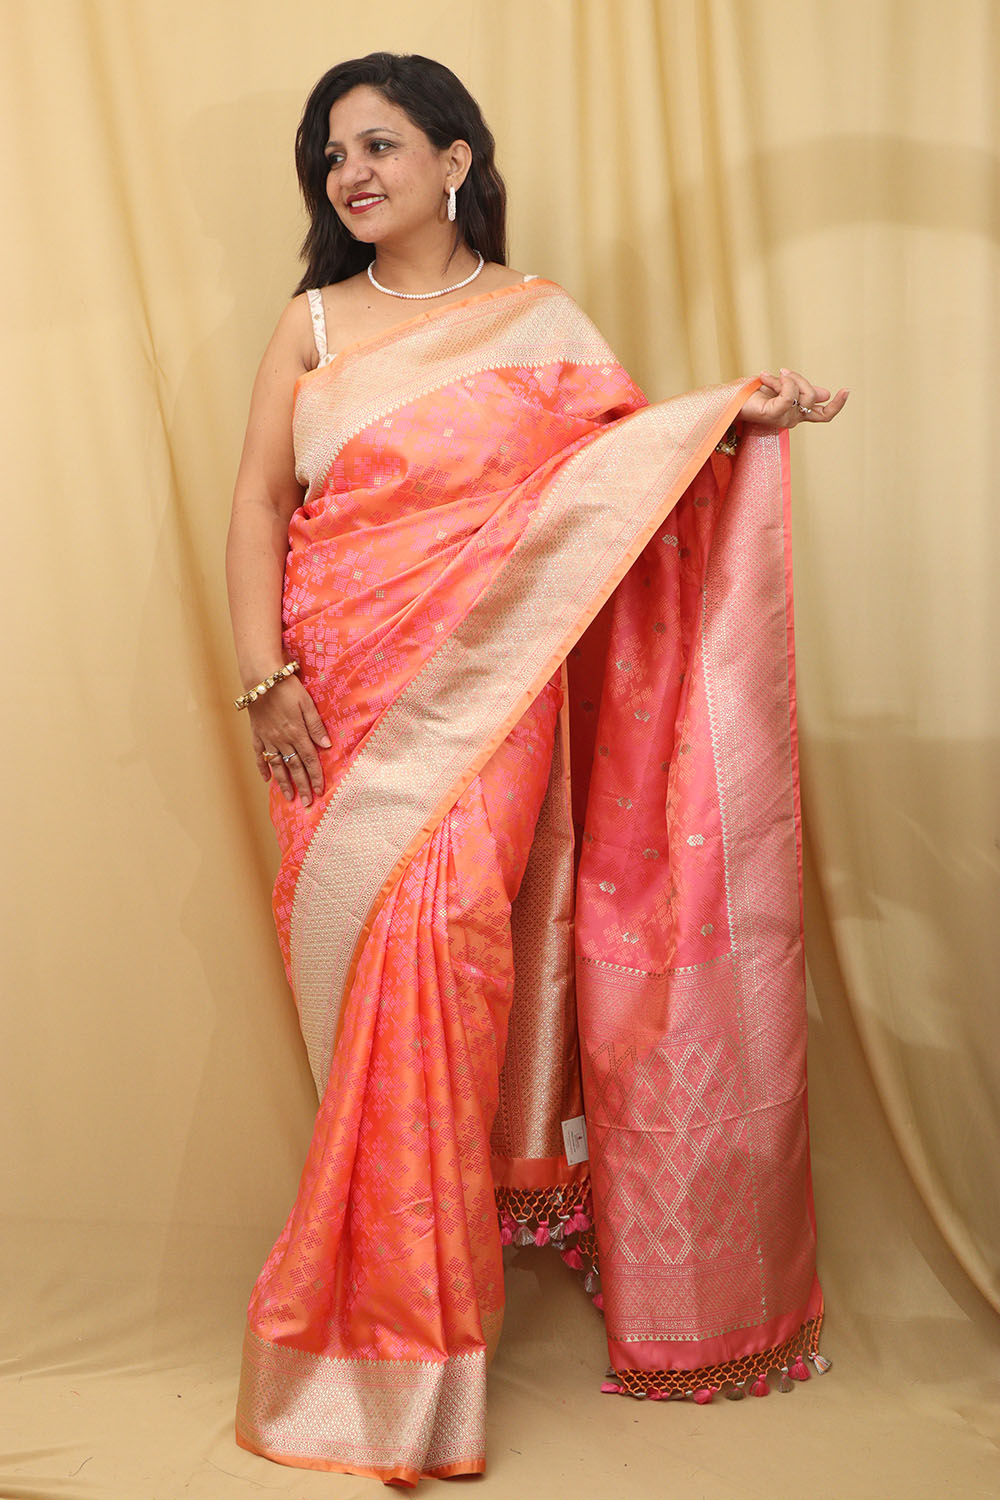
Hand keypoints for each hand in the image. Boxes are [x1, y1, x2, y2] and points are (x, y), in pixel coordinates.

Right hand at [248, 676, 329, 806]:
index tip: (321, 791)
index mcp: (297, 733)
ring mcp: (268, 738)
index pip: (309, 760)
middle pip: (294, 767)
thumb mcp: (307, 703)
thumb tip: (326, 746)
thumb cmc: (287, 688)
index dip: (315, 776)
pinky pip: (259, 755)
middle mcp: (282, 740)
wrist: (261, 679)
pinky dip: (262, 767)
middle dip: (302, 786)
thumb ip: (315, 725)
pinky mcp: (257, 734)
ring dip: (283, 783)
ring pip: (277, 766)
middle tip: (307, 803)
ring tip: (289, 797)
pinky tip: (266, 779)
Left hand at [739, 367, 848, 428]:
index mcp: (795, 414)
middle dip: (802, 380)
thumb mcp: (782, 387)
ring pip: (803, 396)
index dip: (837, 405)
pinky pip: (789, 396)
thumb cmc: (750, 394)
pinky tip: (767, 377)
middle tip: (782, 371)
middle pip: (814, 399)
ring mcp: (782, 419)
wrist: (727, 399)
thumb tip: (825, 394)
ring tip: (768, 376)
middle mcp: (791, 420)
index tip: (847, 390)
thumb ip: (802, 390)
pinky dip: (782, 382)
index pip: (823, 415)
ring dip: (788, 379)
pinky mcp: (772, 415)